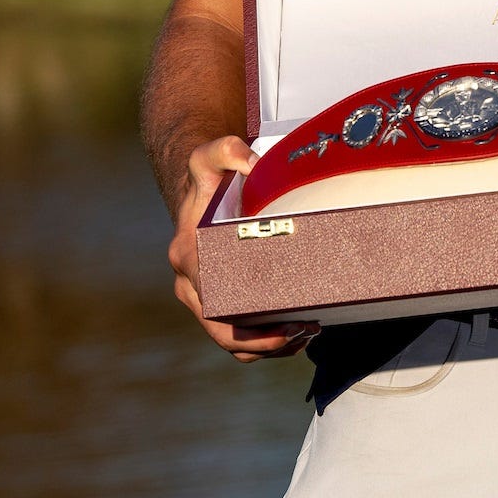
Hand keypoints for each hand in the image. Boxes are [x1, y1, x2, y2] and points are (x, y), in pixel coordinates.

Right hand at [168, 135, 317, 360]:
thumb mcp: (212, 155)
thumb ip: (226, 150)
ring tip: (307, 333)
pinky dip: (264, 343)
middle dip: (266, 343)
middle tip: (308, 329)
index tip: (291, 321)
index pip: (216, 308)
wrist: (198, 188)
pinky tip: (296, 333)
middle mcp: (190, 283)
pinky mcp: (217, 300)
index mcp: (188, 256)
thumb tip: (252, 165)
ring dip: (268, 348)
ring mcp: (202, 296)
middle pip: (224, 334)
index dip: (251, 328)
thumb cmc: (210, 177)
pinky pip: (236, 335)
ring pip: (231, 342)